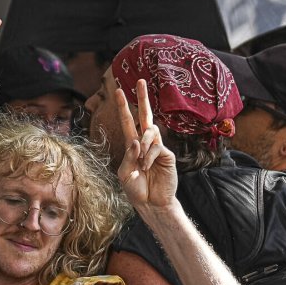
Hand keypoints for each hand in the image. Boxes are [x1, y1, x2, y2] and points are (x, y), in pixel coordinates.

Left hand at [115, 78, 177, 211]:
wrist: (151, 203)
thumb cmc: (136, 190)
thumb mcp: (125, 174)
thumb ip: (128, 157)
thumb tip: (136, 140)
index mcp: (132, 146)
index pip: (127, 122)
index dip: (124, 107)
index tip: (119, 91)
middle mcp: (145, 143)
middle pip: (145, 115)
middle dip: (142, 98)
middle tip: (141, 81)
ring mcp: (157, 147)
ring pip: (150, 131)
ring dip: (142, 145)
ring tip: (141, 162)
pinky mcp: (167, 154)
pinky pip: (156, 147)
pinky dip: (149, 157)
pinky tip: (148, 167)